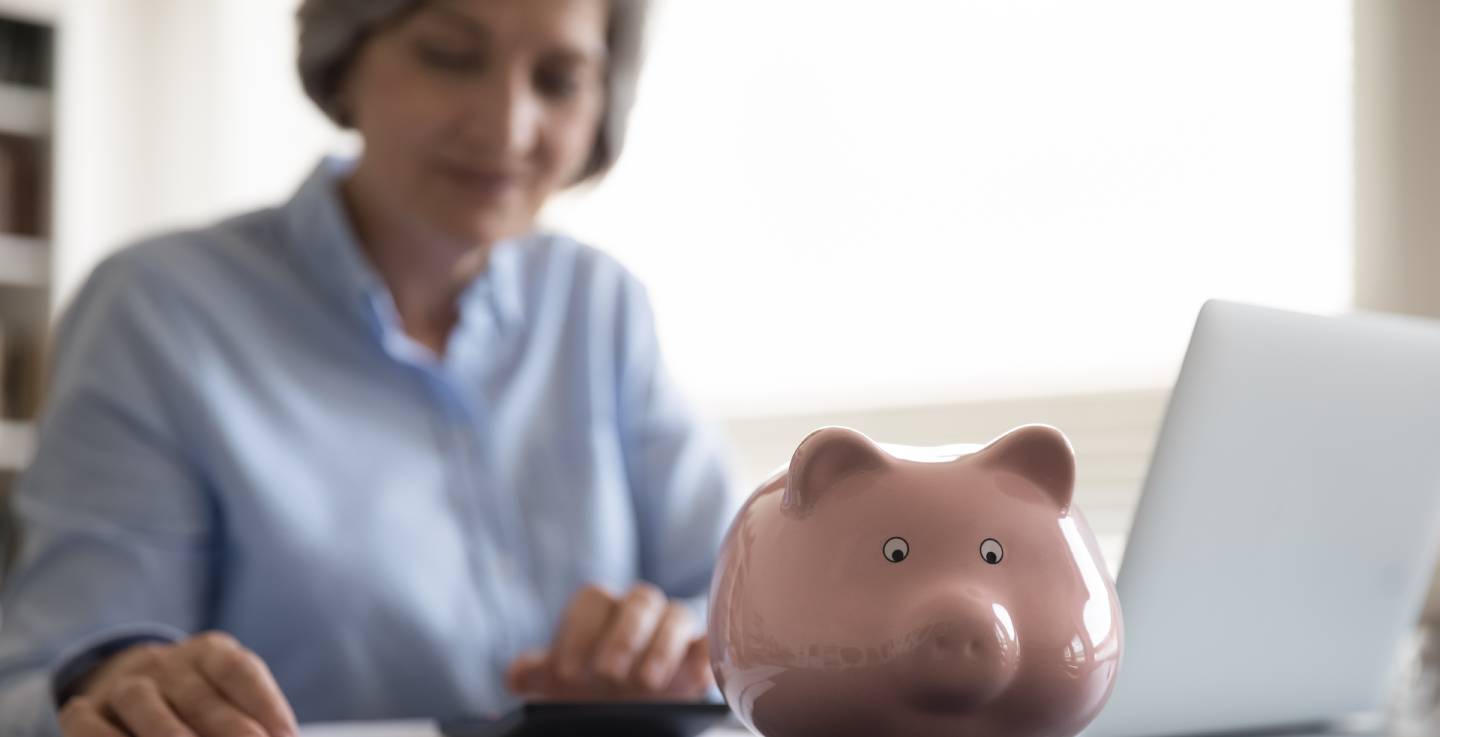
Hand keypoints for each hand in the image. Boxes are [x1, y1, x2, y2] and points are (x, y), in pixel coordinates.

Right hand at [58, 631, 296, 736]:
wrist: (123, 684)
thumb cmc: (195, 704)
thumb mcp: (223, 699)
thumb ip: (250, 721)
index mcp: (210, 652)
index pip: (239, 671)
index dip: (265, 705)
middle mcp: (166, 663)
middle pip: (198, 696)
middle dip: (229, 731)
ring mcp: (123, 685)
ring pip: (141, 702)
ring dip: (168, 735)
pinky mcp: (83, 710)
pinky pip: (89, 725)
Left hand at [505, 582, 711, 700]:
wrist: (626, 710)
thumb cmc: (591, 690)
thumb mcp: (562, 683)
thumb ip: (536, 673)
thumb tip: (516, 675)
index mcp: (601, 610)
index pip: (593, 600)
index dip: (578, 632)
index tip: (567, 673)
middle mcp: (639, 612)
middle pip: (639, 600)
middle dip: (623, 636)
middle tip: (607, 674)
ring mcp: (673, 631)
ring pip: (676, 616)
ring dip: (662, 647)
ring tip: (647, 683)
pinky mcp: (700, 653)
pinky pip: (709, 642)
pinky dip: (703, 655)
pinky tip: (694, 678)